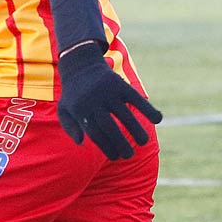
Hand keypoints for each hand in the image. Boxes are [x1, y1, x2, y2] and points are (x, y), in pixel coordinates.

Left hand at [57, 45, 161, 159]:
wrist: (80, 65)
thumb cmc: (74, 94)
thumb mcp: (64, 109)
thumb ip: (70, 127)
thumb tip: (81, 143)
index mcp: (81, 111)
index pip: (95, 134)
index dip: (106, 147)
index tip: (115, 157)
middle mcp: (95, 102)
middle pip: (110, 127)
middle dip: (121, 143)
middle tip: (129, 155)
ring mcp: (109, 92)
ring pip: (125, 114)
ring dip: (136, 129)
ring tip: (143, 142)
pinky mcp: (120, 85)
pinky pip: (136, 98)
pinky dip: (148, 109)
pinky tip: (158, 119)